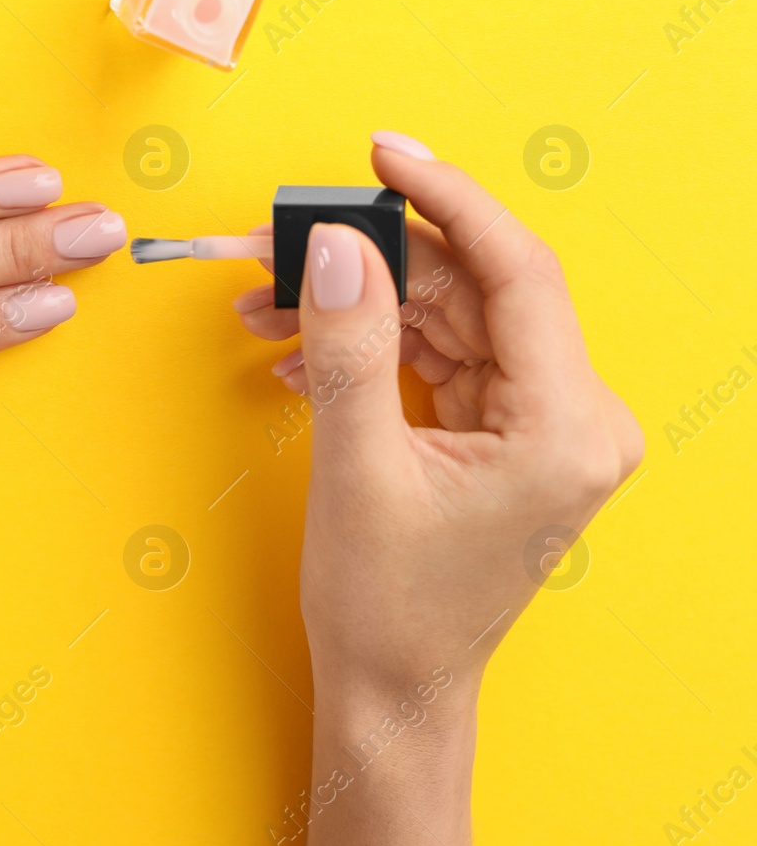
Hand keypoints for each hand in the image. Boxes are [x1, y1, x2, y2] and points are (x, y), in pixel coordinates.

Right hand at [234, 132, 641, 845]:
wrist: (393, 690)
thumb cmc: (389, 607)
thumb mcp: (357, 469)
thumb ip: (348, 347)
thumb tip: (339, 247)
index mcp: (566, 426)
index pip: (516, 272)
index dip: (446, 200)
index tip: (385, 155)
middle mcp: (573, 419)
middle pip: (473, 293)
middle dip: (374, 263)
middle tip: (286, 242)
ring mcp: (541, 428)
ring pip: (448, 322)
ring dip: (360, 306)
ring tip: (271, 302)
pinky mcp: (505, 437)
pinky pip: (439, 360)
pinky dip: (372, 348)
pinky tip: (301, 351)